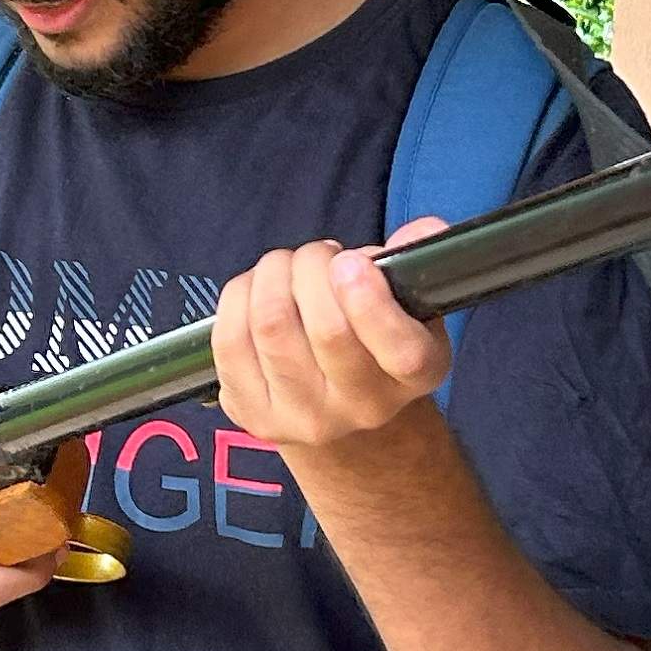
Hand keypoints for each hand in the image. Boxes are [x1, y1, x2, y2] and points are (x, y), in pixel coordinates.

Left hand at [209, 217, 453, 463]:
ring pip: (272, 326)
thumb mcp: (409, 303)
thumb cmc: (373, 336)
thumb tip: (420, 231)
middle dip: (312, 266)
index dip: (369, 301)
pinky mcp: (253, 417)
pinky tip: (254, 290)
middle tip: (318, 255)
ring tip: (285, 267)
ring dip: (272, 273)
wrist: (340, 410)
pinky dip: (238, 297)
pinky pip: (230, 341)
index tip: (350, 262)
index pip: (400, 351)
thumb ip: (413, 264)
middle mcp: (364, 408)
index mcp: (415, 376)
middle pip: (327, 329)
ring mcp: (306, 419)